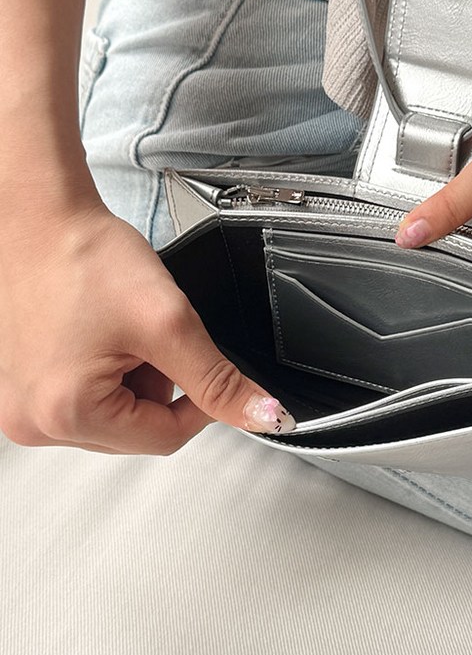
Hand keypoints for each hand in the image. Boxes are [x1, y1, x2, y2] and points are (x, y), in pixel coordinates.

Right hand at [0, 191, 292, 452]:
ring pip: (110, 416)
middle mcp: (31, 421)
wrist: (38, 215)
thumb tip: (264, 416)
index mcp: (65, 413)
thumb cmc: (80, 254)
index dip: (199, 404)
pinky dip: (98, 373)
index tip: (203, 366)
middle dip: (154, 386)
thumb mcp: (167, 322)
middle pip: (134, 431)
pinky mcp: (15, 388)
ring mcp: (19, 406)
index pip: (165, 439)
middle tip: (143, 335)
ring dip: (127, 380)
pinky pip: (79, 400)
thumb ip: (218, 378)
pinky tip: (92, 334)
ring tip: (111, 329)